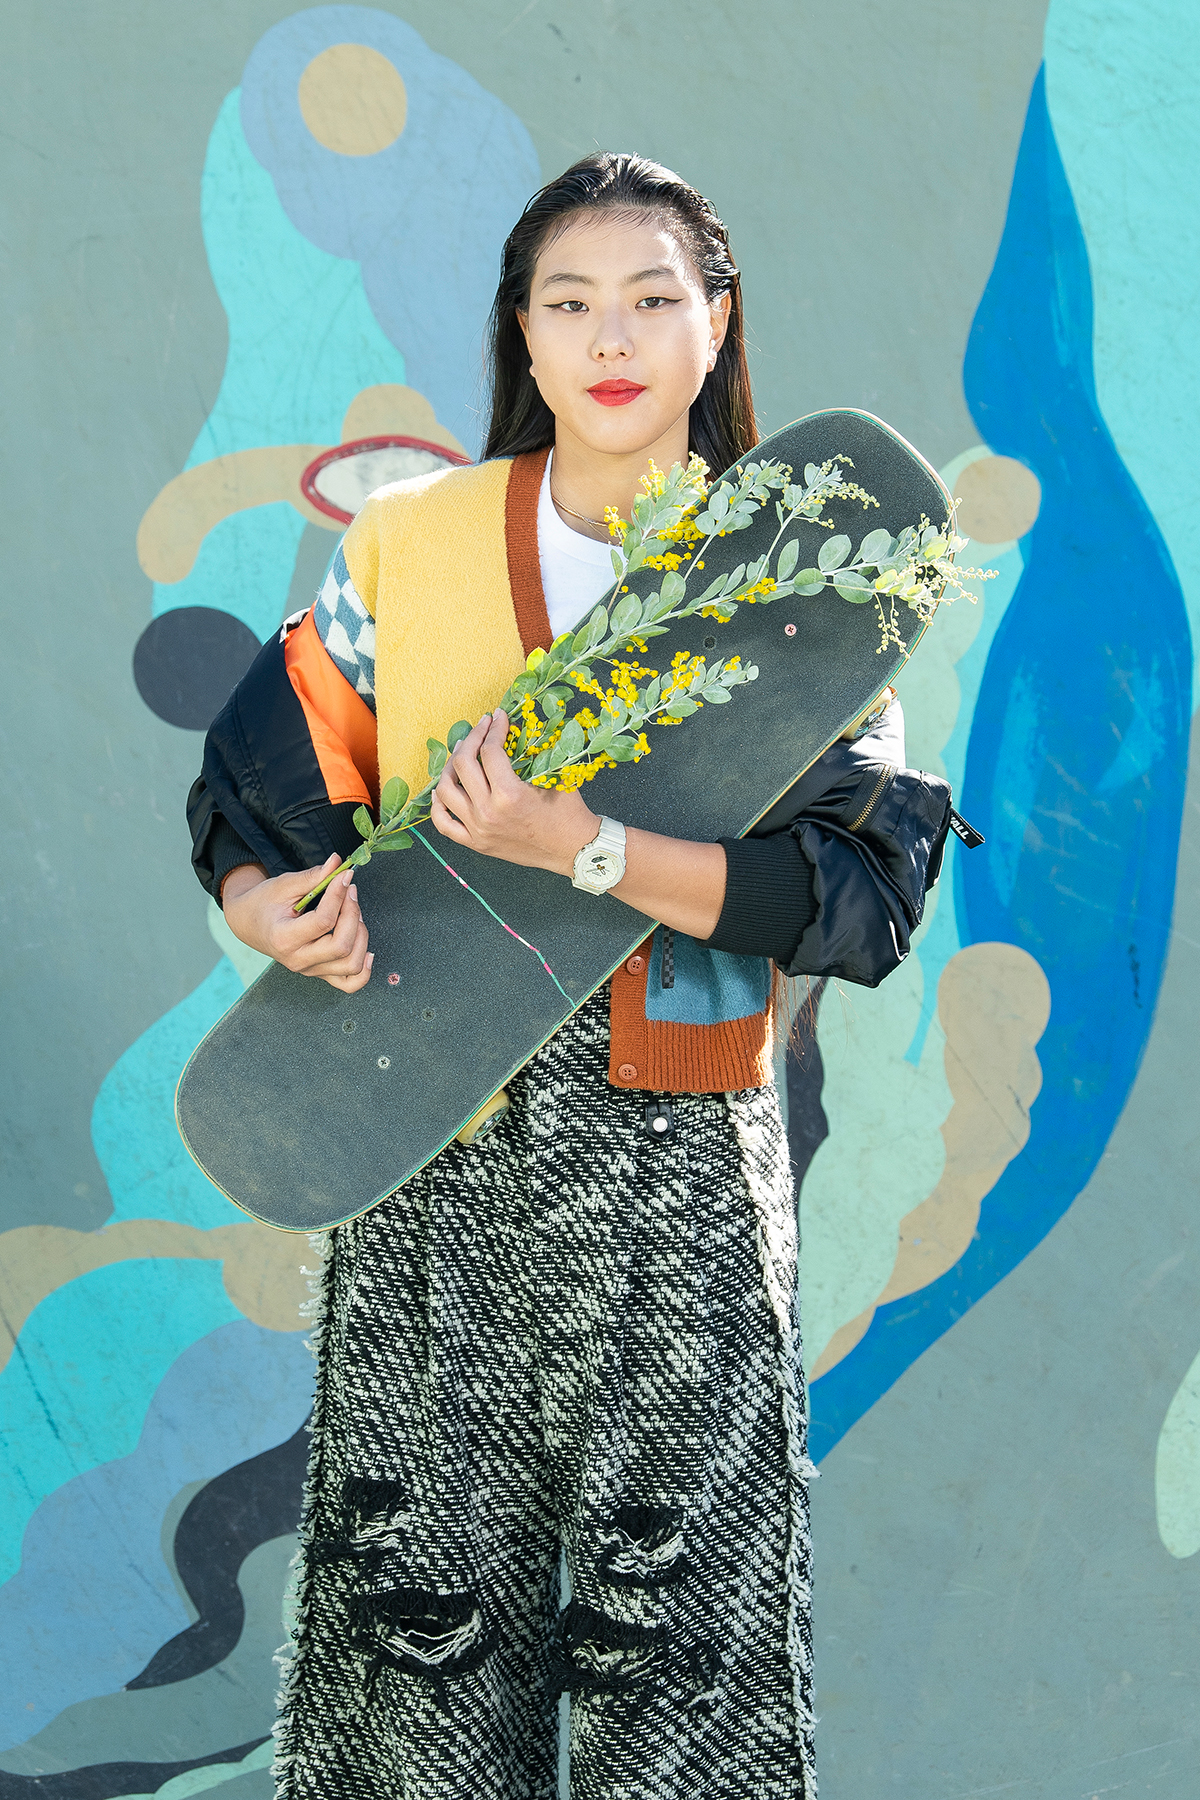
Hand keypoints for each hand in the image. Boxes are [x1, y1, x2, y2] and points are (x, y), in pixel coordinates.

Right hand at [222, 856, 372, 992]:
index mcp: (283, 938)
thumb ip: (313, 876)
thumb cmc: (263, 903)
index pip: (323, 921)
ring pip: (351, 965)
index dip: (339, 896)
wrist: (249, 923)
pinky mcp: (320, 973)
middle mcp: (297, 960)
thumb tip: (338, 863)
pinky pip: (350, 983)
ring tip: (354, 914)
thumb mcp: (284, 885)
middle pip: (342, 947)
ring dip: (361, 936)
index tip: (344, 876)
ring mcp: (310, 970)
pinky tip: (367, 949)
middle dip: (353, 914)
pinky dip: (364, 970)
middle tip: (350, 892)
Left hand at [429, 710, 598, 875]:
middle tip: (480, 728)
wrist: (573, 849)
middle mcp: (489, 812)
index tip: (498, 717)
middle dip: (471, 738)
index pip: (489, 751)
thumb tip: (513, 727)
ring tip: (461, 753)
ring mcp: (479, 829)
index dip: (493, 728)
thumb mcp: (554, 776)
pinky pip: (444, 824)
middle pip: (463, 764)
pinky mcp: (476, 843)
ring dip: (450, 766)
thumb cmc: (569, 813)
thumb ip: (533, 752)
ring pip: (446, 791)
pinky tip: (441, 790)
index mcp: (509, 795)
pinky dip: (438, 805)